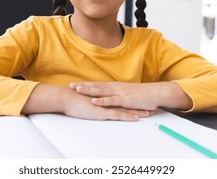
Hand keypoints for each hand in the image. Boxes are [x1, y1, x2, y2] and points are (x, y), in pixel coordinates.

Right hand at [21, 83, 152, 120]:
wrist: (66, 98)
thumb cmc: (73, 100)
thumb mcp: (85, 100)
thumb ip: (91, 101)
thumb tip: (93, 102)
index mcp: (104, 98)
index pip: (120, 99)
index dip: (131, 101)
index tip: (141, 102)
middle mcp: (107, 100)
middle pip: (127, 103)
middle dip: (139, 105)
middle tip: (151, 107)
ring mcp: (106, 106)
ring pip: (125, 108)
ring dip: (137, 111)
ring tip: (149, 113)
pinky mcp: (102, 112)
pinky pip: (117, 115)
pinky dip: (127, 116)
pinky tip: (136, 118)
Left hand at [69, 81, 192, 110]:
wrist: (156, 93)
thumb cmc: (143, 94)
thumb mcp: (128, 94)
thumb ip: (119, 95)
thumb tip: (111, 97)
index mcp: (116, 87)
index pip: (98, 85)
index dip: (86, 84)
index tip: (75, 83)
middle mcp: (116, 88)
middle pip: (97, 86)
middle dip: (83, 86)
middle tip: (71, 85)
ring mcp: (120, 93)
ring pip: (102, 91)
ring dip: (89, 90)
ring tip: (78, 90)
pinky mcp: (126, 100)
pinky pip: (112, 100)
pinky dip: (103, 100)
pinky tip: (94, 100)